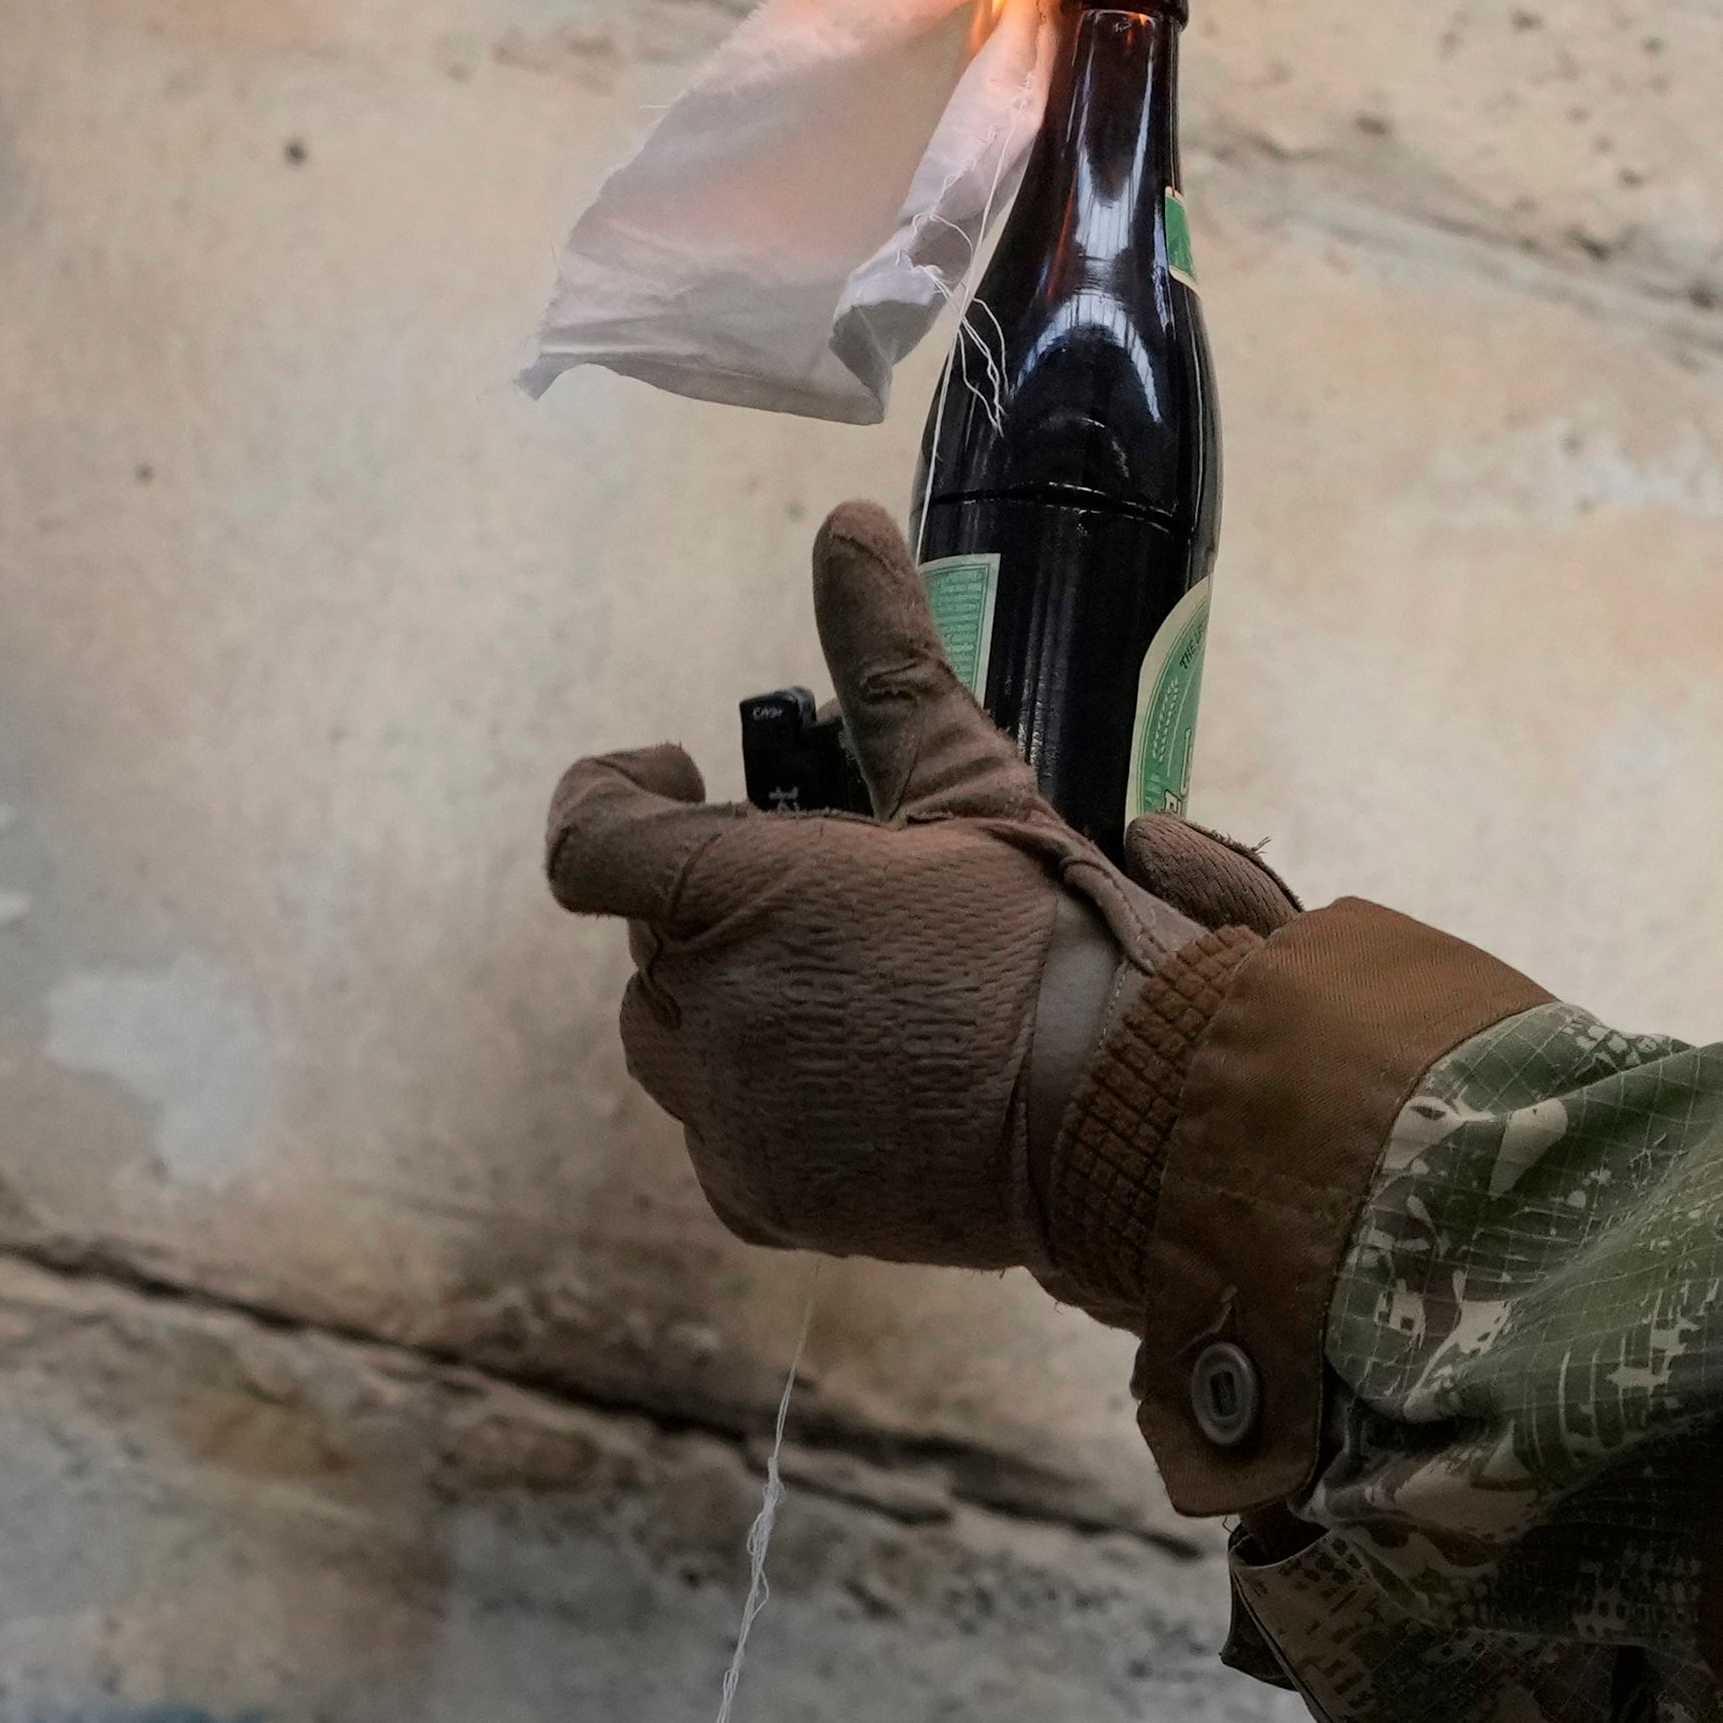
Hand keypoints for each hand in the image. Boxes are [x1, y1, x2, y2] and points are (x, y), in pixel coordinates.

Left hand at [544, 502, 1300, 1300]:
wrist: (1131, 1118)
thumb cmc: (1059, 937)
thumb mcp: (974, 784)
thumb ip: (890, 659)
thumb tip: (848, 524)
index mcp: (741, 898)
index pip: (591, 838)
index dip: (615, 792)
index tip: (679, 771)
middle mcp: (708, 1015)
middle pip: (647, 948)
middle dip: (709, 911)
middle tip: (825, 890)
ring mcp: (730, 1119)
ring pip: (678, 1042)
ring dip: (736, 1000)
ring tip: (858, 983)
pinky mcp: (765, 1198)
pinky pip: (725, 1132)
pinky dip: (771, 1096)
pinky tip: (871, 1069)